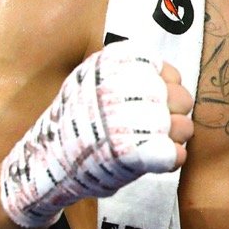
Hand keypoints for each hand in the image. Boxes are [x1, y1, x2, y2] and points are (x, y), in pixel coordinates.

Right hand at [0, 43, 194, 227]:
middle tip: (158, 125)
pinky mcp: (136, 155)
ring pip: (183, 127)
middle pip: (181, 98)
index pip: (168, 71)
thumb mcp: (90, 82)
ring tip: (153, 142)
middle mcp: (125, 90)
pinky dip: (170, 160)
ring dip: (175, 139)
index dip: (168, 86)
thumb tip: (165, 74)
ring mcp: (131, 122)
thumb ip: (125, 74)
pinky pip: (175, 155)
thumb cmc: (75, 123)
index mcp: (114, 67)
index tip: (157, 98)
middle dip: (176, 113)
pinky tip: (153, 159)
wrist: (44, 161)